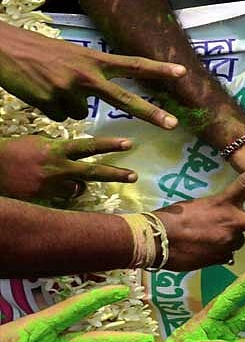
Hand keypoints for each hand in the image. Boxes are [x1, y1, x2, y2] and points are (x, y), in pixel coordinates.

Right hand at [0, 23, 185, 127]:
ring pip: (81, 113)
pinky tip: (39, 92)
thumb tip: (95, 104)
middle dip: (150, 113)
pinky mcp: (52, 103)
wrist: (3, 49)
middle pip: (125, 99)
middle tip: (173, 124)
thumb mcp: (71, 57)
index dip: (158, 69)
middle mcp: (86, 75)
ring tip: (49, 85)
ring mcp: (69, 90)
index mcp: (94, 59)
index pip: (133, 64)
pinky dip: (51, 108)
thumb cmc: (38, 52)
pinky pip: (61, 117)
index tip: (182, 73)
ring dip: (67, 104)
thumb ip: (92, 75)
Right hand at [0, 135, 135, 201]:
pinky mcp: (44, 198)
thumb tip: (77, 151)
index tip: (129, 143)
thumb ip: (60, 147)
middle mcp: (58, 167)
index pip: (89, 146)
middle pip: (94, 171)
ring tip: (69, 181)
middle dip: (116, 174)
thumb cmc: (14, 150)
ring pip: (79, 189)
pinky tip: (52, 189)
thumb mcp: (39, 142)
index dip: (110, 145)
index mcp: (57, 149)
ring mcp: (52, 184)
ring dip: (79, 186)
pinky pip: (62, 198)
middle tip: (133, 176)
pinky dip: (63, 194)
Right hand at [154, 157, 244, 269]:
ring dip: (225, 240)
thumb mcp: (196, 209)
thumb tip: (227, 235)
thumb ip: (217, 216)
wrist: (153, 241)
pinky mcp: (222, 259)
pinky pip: (224, 255)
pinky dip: (215, 253)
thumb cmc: (169, 219)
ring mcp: (229, 243)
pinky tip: (198, 250)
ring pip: (237, 241)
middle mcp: (232, 223)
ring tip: (201, 239)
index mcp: (223, 203)